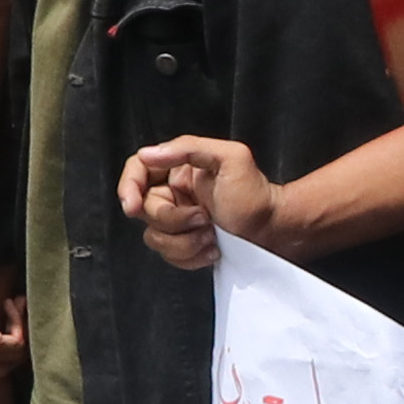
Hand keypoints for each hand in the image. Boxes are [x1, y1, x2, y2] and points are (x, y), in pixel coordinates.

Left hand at [0, 228, 26, 384]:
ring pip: (16, 356)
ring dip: (21, 329)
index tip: (7, 317)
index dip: (6, 341)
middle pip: (5, 368)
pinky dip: (18, 322)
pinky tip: (9, 303)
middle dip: (17, 343)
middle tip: (15, 315)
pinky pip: (17, 343)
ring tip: (14, 305)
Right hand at [115, 134, 275, 268]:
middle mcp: (174, 195)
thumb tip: (148, 154)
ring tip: (212, 236)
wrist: (275, 230)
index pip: (138, 171)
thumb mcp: (230, 157)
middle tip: (204, 219)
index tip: (134, 207)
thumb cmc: (256, 193)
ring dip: (185, 242)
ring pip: (155, 238)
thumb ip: (189, 147)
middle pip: (146, 211)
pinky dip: (191, 256)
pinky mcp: (185, 246)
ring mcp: (178, 223)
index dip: (128, 187)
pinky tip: (212, 249)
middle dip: (174, 220)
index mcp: (179, 170)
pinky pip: (170, 256)